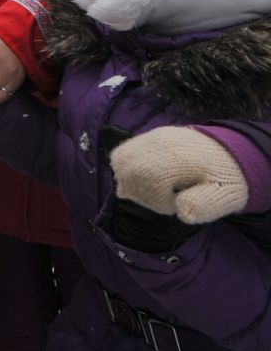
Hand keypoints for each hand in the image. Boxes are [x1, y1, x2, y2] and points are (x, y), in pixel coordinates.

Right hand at [111, 126, 249, 224]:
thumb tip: (181, 213)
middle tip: (164, 198)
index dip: (158, 201)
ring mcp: (151, 137)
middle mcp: (160, 143)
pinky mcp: (147, 137)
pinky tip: (146, 178)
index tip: (176, 203)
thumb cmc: (224, 180)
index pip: (148, 182)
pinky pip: (121, 154)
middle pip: (128, 170)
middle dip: (141, 193)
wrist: (230, 153)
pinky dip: (126, 170)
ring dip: (130, 181)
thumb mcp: (222, 197)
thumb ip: (202, 206)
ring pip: (120, 161)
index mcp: (180, 159)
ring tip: (153, 188)